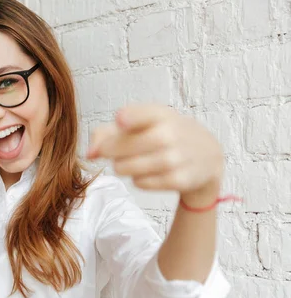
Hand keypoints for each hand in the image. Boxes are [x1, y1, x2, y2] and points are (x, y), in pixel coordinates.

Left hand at [86, 104, 223, 201]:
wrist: (207, 155)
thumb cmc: (163, 134)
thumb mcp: (141, 124)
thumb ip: (106, 133)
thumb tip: (89, 154)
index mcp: (160, 113)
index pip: (143, 113)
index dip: (129, 118)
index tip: (120, 120)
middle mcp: (170, 133)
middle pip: (120, 148)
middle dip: (111, 152)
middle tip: (118, 152)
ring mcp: (176, 158)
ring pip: (126, 168)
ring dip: (123, 167)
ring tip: (132, 162)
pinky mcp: (180, 179)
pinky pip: (141, 183)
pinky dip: (138, 180)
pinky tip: (148, 173)